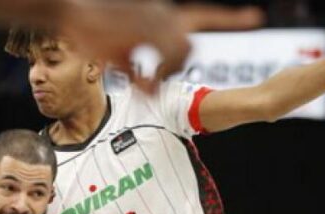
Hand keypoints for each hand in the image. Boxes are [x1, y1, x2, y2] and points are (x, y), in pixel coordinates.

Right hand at [60, 1, 264, 91]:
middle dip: (176, 68)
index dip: (230, 19)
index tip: (256, 18)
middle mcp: (163, 15)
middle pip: (188, 47)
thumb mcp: (119, 53)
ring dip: (165, 72)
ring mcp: (154, 21)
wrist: (68, 11)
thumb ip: (138, 71)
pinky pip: (157, 58)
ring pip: (178, 52)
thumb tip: (150, 91)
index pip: (204, 16)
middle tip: (152, 82)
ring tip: (145, 82)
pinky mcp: (141, 31)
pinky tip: (141, 82)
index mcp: (162, 16)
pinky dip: (152, 75)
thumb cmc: (90, 30)